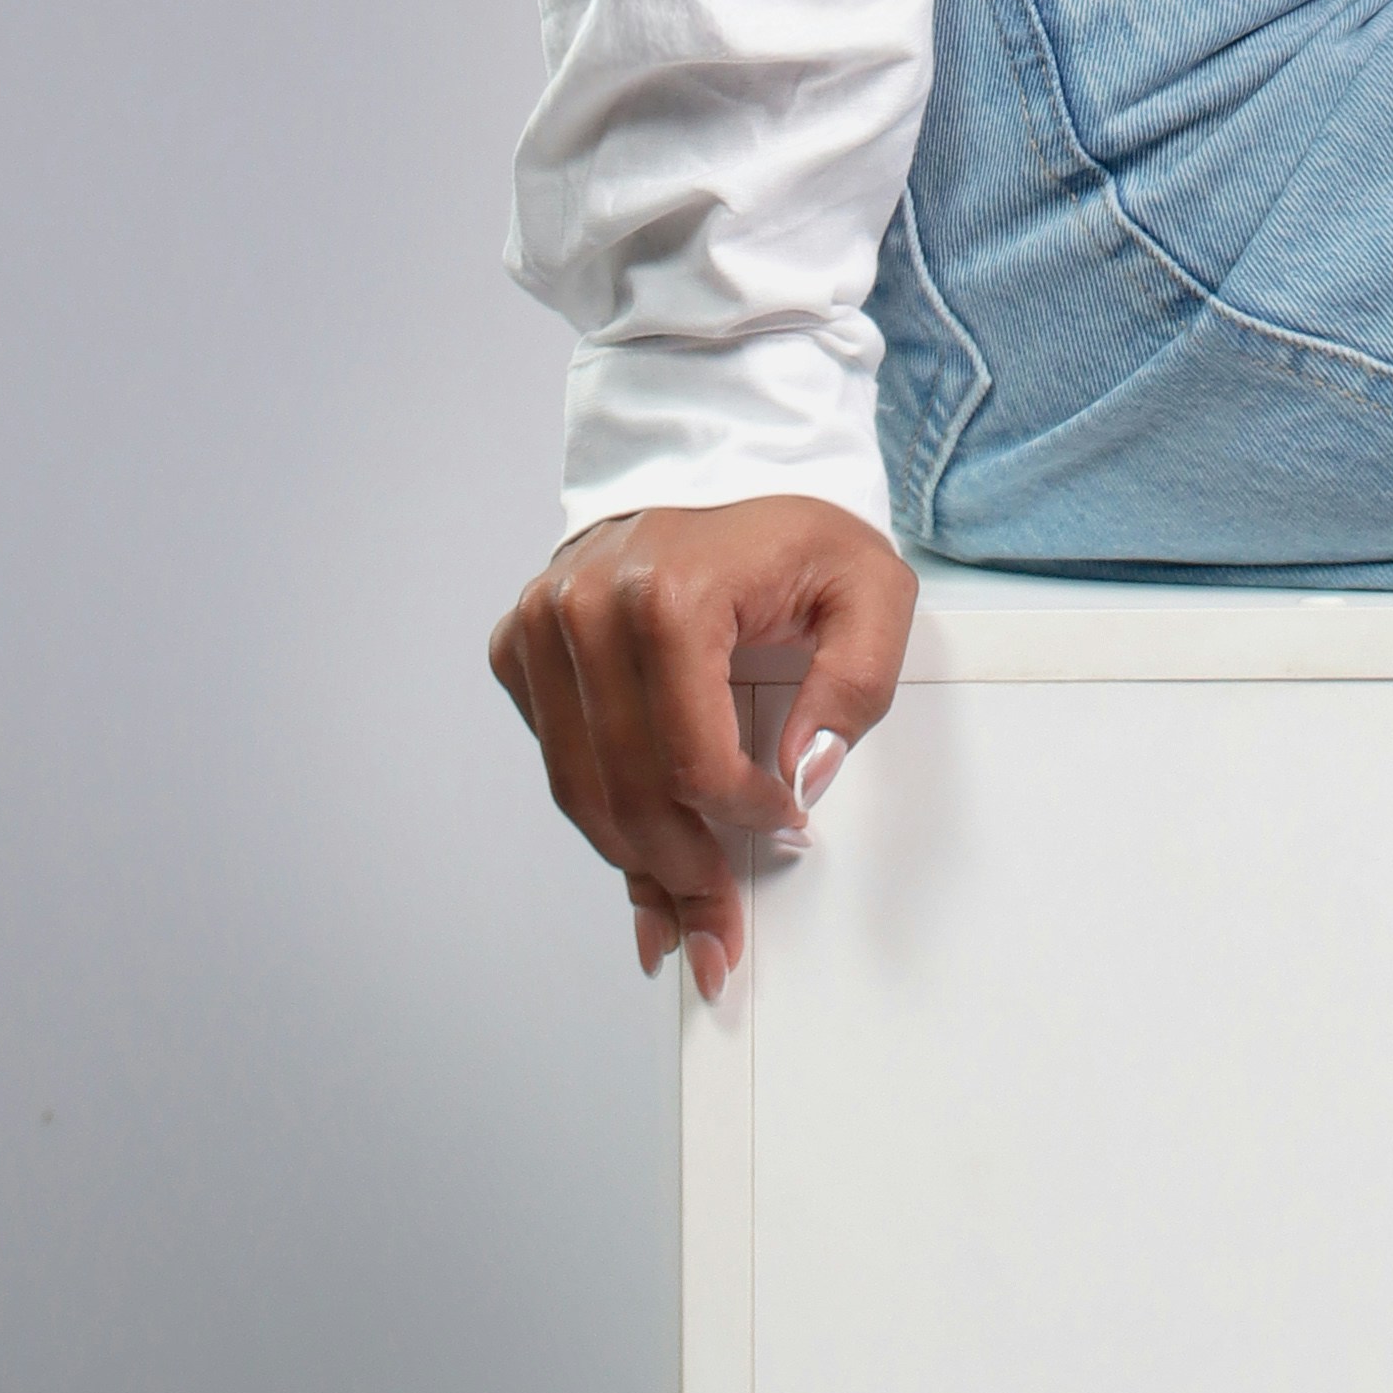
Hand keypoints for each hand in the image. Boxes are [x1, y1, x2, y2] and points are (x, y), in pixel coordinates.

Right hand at [487, 490, 916, 992]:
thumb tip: (806, 775)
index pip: (692, 759)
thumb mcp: (869, 589)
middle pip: (630, 791)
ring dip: (636, 867)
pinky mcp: (523, 644)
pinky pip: (558, 761)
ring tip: (681, 918)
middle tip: (722, 931)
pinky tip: (635, 866)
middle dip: (684, 876)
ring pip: (583, 792)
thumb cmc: (793, 529)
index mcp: (668, 593)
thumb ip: (856, 683)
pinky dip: (599, 820)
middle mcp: (587, 606)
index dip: (743, 816)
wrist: (723, 462)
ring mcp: (544, 625)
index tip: (787, 825)